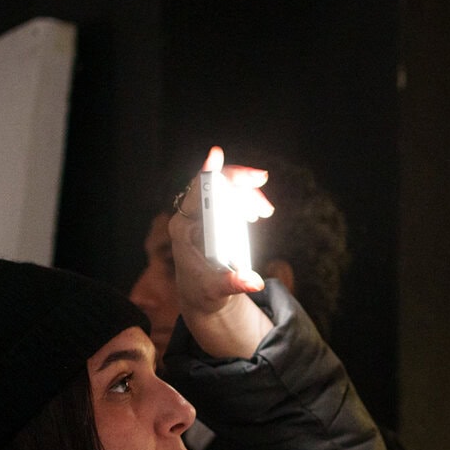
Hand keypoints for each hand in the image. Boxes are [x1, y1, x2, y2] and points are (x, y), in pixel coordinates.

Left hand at [165, 146, 273, 358]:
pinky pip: (228, 198)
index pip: (195, 194)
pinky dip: (244, 200)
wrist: (201, 295)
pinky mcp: (212, 217)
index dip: (207, 173)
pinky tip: (255, 213)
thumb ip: (234, 284)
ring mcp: (201, 215)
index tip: (216, 155)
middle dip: (238, 180)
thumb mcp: (217, 292)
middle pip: (213, 185)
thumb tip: (254, 282)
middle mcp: (190, 217)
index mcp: (184, 230)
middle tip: (262, 180)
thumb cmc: (204, 292)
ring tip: (264, 212)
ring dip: (246, 194)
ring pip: (224, 190)